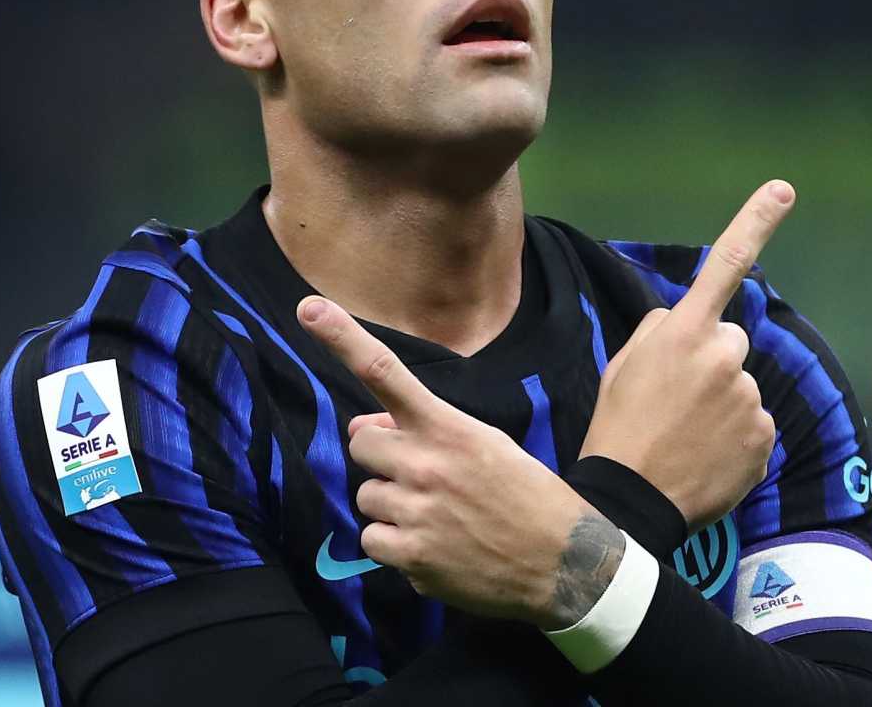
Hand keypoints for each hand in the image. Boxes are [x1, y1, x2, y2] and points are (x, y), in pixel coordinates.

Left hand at [298, 296, 624, 628]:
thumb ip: (424, 430)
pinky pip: (372, 540)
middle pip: (361, 444)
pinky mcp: (411, 557)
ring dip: (391, 505)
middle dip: (381, 456)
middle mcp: (425, 465)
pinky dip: (395, 545)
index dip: (342, 338)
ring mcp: (416, 512)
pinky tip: (434, 546)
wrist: (563, 562)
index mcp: (448, 428)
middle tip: (419, 473)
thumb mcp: (487, 444)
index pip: (385, 373)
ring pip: (366, 496)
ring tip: (438, 516)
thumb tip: (361, 426)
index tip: (309, 309)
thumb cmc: (525, 495)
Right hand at [579, 180, 791, 529]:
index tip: (784, 188)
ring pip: (742, 387)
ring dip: (721, 405)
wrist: (629, 503)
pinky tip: (704, 459)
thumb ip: (661, 333)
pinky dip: (735, 440)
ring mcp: (748, 398)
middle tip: (675, 401)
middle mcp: (724, 357)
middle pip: (731, 342)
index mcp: (683, 332)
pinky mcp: (765, 437)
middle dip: (712, 361)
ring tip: (684, 436)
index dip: (756, 221)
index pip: (725, 264)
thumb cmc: (618, 427)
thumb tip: (688, 324)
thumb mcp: (623, 366)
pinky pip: (755, 426)